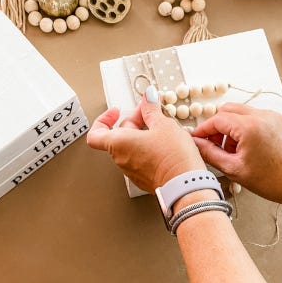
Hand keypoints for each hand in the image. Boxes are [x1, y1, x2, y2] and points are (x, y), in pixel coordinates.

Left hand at [87, 86, 205, 192]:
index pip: (96, 133)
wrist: (185, 184)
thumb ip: (152, 110)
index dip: (103, 120)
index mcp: (119, 143)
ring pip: (133, 147)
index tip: (116, 112)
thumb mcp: (163, 124)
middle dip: (136, 121)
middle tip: (153, 112)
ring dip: (145, 134)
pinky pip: (143, 159)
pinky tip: (168, 143)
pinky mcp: (145, 178)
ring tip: (164, 128)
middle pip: (120, 136)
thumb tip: (149, 98)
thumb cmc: (172, 157)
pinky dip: (151, 148)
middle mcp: (122, 159)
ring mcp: (133, 171)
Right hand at [192, 103, 281, 204]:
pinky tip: (242, 146)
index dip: (202, 130)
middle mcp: (260, 115)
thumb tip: (195, 144)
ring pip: (238, 112)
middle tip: (211, 145)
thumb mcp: (235, 169)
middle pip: (226, 110)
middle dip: (215, 126)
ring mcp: (269, 116)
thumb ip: (210, 154)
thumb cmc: (273, 180)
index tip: (195, 140)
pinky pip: (251, 116)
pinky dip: (241, 127)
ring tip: (229, 149)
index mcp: (249, 126)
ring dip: (228, 126)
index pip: (216, 119)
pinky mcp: (275, 120)